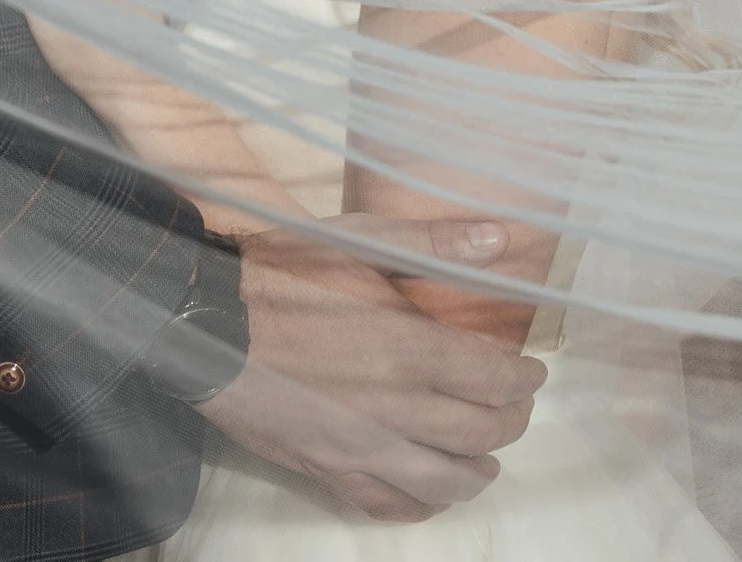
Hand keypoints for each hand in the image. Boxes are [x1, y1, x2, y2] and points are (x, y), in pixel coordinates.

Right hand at [200, 214, 546, 522]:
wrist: (207, 315)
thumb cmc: (285, 268)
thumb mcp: (359, 238)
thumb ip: (433, 243)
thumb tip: (499, 238)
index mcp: (407, 346)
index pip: (493, 378)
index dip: (524, 378)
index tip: (533, 369)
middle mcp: (394, 407)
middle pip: (479, 433)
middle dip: (511, 421)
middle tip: (516, 405)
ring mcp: (360, 446)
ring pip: (443, 481)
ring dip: (477, 472)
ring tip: (487, 458)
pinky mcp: (327, 468)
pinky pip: (388, 504)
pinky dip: (422, 503)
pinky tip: (431, 490)